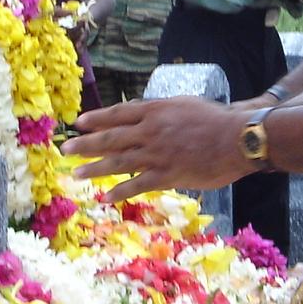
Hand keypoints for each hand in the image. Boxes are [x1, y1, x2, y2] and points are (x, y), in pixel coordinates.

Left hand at [64, 96, 251, 202]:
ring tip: (75, 174)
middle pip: (111, 138)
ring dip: (94, 169)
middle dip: (86, 144)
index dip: (97, 119)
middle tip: (66, 149)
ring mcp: (157, 154)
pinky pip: (138, 185)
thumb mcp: (185, 105)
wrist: (237, 138)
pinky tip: (105, 197)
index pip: (118, 114)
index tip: (78, 123)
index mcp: (155, 111)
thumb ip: (163, 111)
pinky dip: (120, 191)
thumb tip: (148, 116)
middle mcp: (150, 131)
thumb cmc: (217, 119)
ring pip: (118, 162)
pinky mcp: (167, 175)